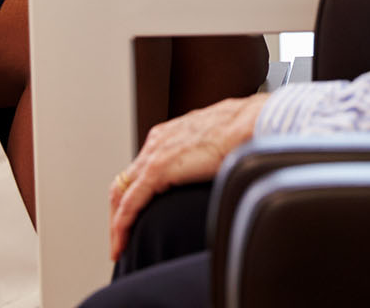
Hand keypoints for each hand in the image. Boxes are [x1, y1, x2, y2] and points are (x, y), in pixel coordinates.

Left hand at [108, 93, 267, 260]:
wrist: (252, 124)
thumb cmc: (243, 132)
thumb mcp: (214, 145)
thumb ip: (203, 157)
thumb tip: (210, 171)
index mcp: (169, 135)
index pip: (140, 169)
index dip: (134, 195)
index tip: (137, 215)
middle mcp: (157, 142)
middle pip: (124, 182)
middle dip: (118, 211)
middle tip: (122, 236)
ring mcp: (155, 155)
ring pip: (121, 194)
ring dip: (117, 222)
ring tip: (120, 245)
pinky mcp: (158, 170)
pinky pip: (130, 203)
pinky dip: (122, 224)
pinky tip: (124, 240)